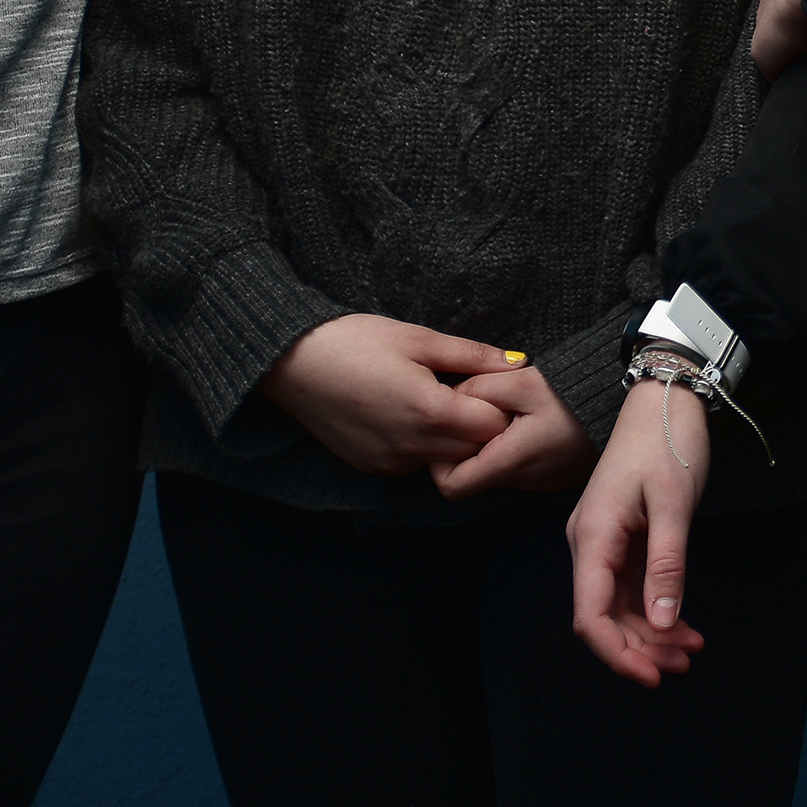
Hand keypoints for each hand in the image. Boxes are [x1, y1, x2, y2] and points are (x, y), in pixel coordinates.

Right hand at [259, 313, 518, 474]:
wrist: (289, 363)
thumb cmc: (354, 341)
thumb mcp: (418, 338)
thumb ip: (472, 355)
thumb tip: (518, 363)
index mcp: (430, 412)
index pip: (494, 427)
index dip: (498, 405)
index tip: (484, 384)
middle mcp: (412, 447)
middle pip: (473, 450)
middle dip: (479, 425)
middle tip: (462, 391)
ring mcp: (389, 462)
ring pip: (443, 460)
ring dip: (450, 438)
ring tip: (431, 399)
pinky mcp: (370, 467)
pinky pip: (413, 464)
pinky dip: (422, 445)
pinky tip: (405, 414)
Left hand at [431, 362, 596, 499]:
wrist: (619, 402)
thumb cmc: (571, 392)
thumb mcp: (519, 380)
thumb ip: (476, 390)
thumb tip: (447, 400)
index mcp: (511, 460)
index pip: (451, 487)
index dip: (438, 464)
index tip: (446, 434)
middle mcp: (524, 481)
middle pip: (472, 481)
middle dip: (464, 451)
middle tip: (473, 417)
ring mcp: (541, 483)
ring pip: (495, 476)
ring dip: (489, 451)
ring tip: (503, 417)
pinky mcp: (553, 478)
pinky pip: (518, 473)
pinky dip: (511, 453)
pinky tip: (523, 426)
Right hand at [569, 379, 712, 686]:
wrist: (665, 401)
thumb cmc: (667, 443)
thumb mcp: (674, 504)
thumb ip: (667, 565)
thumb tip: (661, 622)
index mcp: (592, 537)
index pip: (590, 615)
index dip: (617, 653)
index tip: (651, 676)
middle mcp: (589, 545)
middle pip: (603, 617)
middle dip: (640, 648)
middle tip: (683, 665)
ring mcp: (603, 544)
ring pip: (619, 607)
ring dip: (651, 634)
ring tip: (690, 650)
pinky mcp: (621, 540)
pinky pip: (631, 588)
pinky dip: (656, 611)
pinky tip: (684, 627)